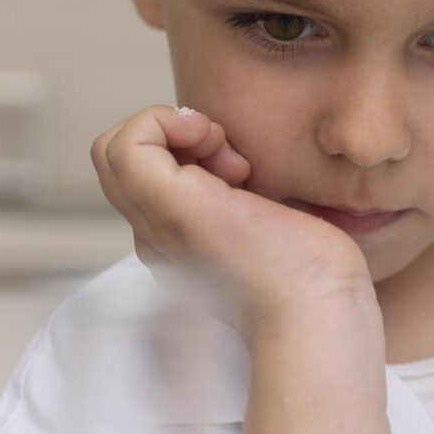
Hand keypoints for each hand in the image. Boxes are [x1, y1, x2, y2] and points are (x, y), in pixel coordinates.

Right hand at [90, 105, 376, 340]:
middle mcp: (158, 236)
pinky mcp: (172, 208)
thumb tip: (245, 170)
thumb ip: (248, 205)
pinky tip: (215, 142)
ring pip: (114, 150)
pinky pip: (126, 144)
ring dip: (174, 130)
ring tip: (231, 162)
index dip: (182, 150)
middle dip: (175, 137)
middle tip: (233, 162)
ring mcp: (159, 224)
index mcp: (180, 243)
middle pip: (121, 162)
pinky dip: (163, 122)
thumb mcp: (275, 227)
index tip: (239, 168)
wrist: (319, 311)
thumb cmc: (318, 275)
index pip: (145, 178)